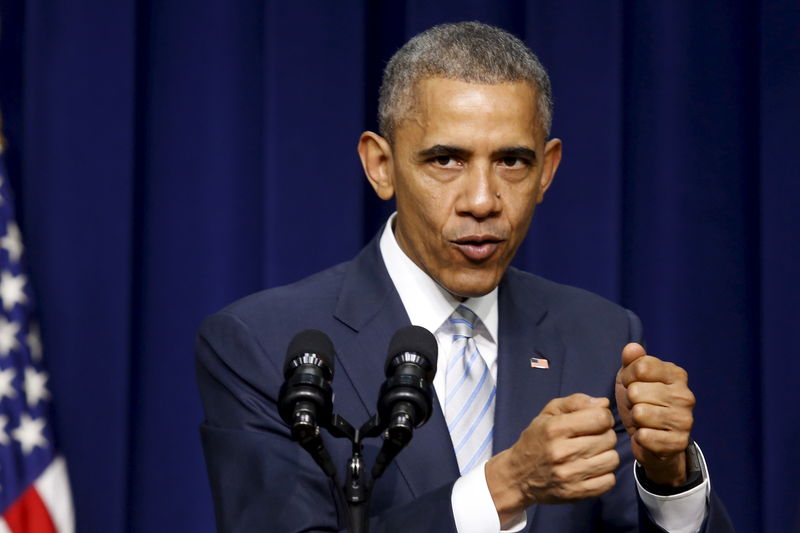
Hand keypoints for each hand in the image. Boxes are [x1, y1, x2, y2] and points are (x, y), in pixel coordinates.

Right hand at [486, 393, 618, 524]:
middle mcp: (562, 452)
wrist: (518, 476)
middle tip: (591, 437)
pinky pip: (609, 481)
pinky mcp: (576, 493)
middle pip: (609, 438)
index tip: (596, 420)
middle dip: (604, 435)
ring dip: (605, 454)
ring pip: (612, 459)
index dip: (604, 416)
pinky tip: (591, 469)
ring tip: (592, 453)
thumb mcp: (548, 413)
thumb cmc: (536, 439)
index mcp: (555, 428)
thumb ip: (576, 402)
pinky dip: (604, 474)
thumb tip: (604, 403)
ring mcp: (570, 475)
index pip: (600, 418)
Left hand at [615, 343, 694, 485]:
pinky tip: (647, 435)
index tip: (632, 385)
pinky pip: (645, 436)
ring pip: (640, 413)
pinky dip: (640, 437)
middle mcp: (685, 396)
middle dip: (630, 400)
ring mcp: (684, 420)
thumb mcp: (631, 377)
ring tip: (642, 420)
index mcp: (676, 375)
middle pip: (637, 391)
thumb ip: (631, 361)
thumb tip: (632, 348)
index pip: (641, 366)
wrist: (652, 440)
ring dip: (634, 419)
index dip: (628, 377)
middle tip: (637, 406)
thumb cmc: (641, 402)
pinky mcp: (679, 442)